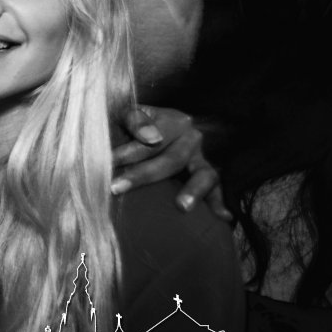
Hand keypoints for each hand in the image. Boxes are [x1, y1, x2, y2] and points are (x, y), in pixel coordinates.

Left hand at [110, 106, 231, 220]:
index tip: (107, 162)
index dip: (127, 152)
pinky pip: (216, 188)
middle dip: (143, 175)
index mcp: (172, 120)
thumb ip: (134, 120)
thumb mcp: (128, 113)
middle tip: (116, 187)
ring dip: (193, 190)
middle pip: (171, 159)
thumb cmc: (133, 124)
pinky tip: (224, 217)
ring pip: (202, 174)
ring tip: (181, 206)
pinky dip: (219, 202)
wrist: (154, 130)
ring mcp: (201, 158)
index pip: (151, 139)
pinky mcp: (207, 175)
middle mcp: (191, 138)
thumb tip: (152, 137)